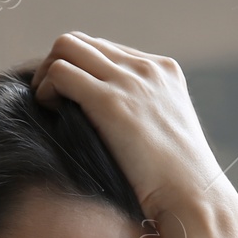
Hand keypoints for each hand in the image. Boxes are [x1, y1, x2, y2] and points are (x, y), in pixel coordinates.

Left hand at [30, 32, 231, 228]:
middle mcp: (146, 68)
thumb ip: (141, 114)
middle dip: (57, 66)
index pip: (105, 49)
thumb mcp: (164, 133)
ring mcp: (129, 81)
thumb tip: (108, 122)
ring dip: (46, 74)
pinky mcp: (110, 102)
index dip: (80, 70)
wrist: (191, 195)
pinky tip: (50, 113)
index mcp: (163, 71)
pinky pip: (60, 73)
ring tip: (49, 107)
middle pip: (83, 42)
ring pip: (66, 48)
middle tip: (50, 101)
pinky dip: (45, 90)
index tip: (70, 100)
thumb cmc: (175, 182)